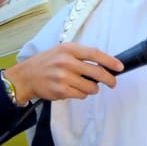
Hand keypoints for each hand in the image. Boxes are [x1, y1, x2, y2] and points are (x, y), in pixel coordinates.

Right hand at [4, 44, 123, 103]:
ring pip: (91, 87)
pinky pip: (81, 95)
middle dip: (109, 79)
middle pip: (97, 73)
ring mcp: (63, 77)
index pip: (95, 54)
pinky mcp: (61, 91)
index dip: (110, 61)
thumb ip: (79, 56)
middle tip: (112, 83)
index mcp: (68, 49)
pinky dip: (81, 94)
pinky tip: (73, 90)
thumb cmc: (46, 63)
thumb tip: (103, 64)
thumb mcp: (61, 51)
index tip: (120, 67)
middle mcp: (66, 62)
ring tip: (85, 85)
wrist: (26, 76)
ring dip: (92, 89)